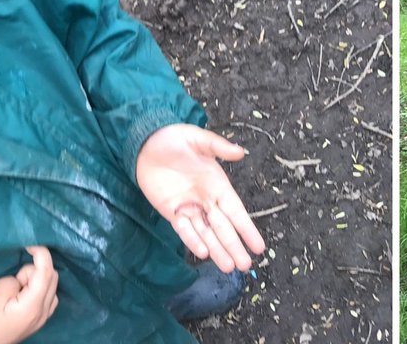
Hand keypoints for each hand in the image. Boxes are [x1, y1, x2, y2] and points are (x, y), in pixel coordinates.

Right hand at [0, 246, 58, 343]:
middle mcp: (43, 313)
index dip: (41, 253)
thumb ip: (16, 279)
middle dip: (35, 270)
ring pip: (51, 285)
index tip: (29, 245)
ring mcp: (42, 318)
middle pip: (52, 277)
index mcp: (32, 307)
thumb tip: (26, 277)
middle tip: (14, 278)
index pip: (46, 272)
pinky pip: (47, 295)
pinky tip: (23, 293)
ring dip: (37, 280)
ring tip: (16, 289)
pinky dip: (38, 288)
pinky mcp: (38, 319)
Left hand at [135, 123, 265, 271]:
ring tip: (229, 268)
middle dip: (234, 246)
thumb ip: (218, 146)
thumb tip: (241, 152)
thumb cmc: (176, 139)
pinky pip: (184, 230)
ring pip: (206, 233)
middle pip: (223, 227)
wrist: (147, 144)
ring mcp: (189, 208)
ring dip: (217, 250)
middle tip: (245, 266)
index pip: (236, 210)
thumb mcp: (198, 138)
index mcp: (218, 183)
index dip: (247, 228)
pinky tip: (202, 253)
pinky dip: (192, 241)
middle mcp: (207, 199)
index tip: (259, 246)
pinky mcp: (171, 212)